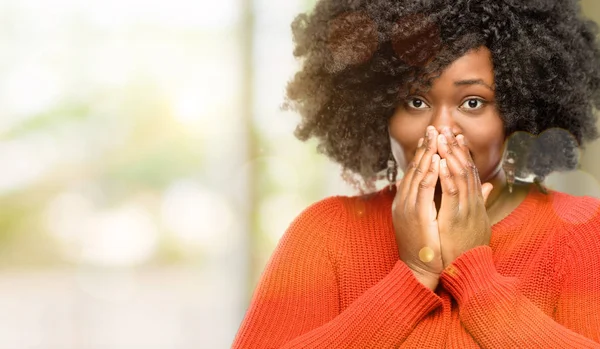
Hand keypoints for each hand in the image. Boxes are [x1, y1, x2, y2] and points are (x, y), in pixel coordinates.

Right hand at [392, 126, 442, 290]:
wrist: (419, 269)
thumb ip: (441, 203)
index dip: (425, 152)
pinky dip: (428, 173)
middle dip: (425, 147)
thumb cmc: (429, 247)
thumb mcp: (434, 221)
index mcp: (408, 201)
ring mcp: (408, 206)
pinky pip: (422, 189)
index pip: (417, 172)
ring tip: (434, 135)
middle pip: (415, 168)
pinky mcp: (415, 214)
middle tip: (434, 127)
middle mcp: (405, 201)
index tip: (433, 136)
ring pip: (417, 174)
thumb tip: (453, 189)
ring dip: (426, 153)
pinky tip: (434, 159)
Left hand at [436, 127, 493, 268]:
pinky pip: (450, 192)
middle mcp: (472, 202)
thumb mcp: (477, 221)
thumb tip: (486, 185)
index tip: (456, 136)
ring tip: (441, 138)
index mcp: (474, 202)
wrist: (467, 271)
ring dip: (449, 155)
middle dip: (454, 147)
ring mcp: (465, 209)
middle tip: (446, 129)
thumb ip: (480, 200)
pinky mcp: (455, 218)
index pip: (469, 171)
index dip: (462, 153)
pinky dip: (446, 175)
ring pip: (458, 175)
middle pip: (464, 168)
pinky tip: (440, 161)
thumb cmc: (468, 248)